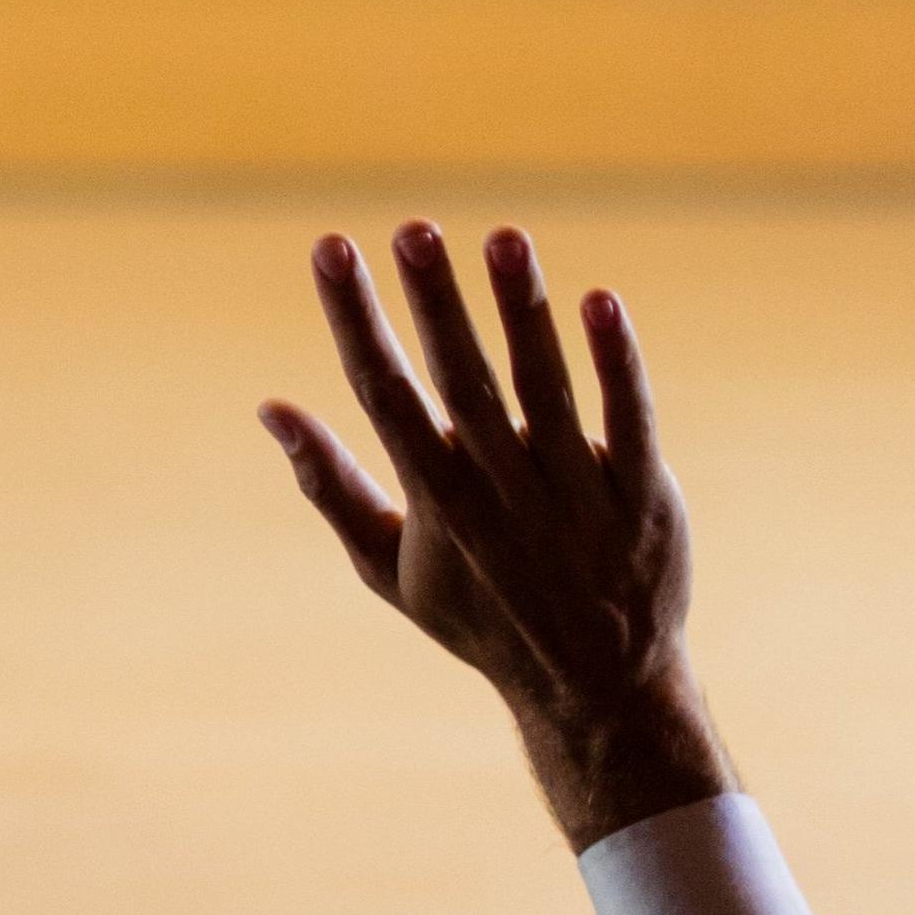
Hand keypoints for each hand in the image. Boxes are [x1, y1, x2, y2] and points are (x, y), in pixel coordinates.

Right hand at [262, 219, 732, 851]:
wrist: (597, 687)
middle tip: (412, 227)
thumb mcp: (390, 566)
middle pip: (462, 382)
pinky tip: (599, 301)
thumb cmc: (483, 617)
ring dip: (523, 312)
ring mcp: (576, 493)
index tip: (332, 249)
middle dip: (436, 304)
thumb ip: (331, 485)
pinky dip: (615, 363)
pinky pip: (630, 419)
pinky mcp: (642, 496)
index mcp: (436, 501)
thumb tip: (271, 408)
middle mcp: (502, 492)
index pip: (385, 395)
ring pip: (546, 389)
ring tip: (503, 238)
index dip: (356, 319)